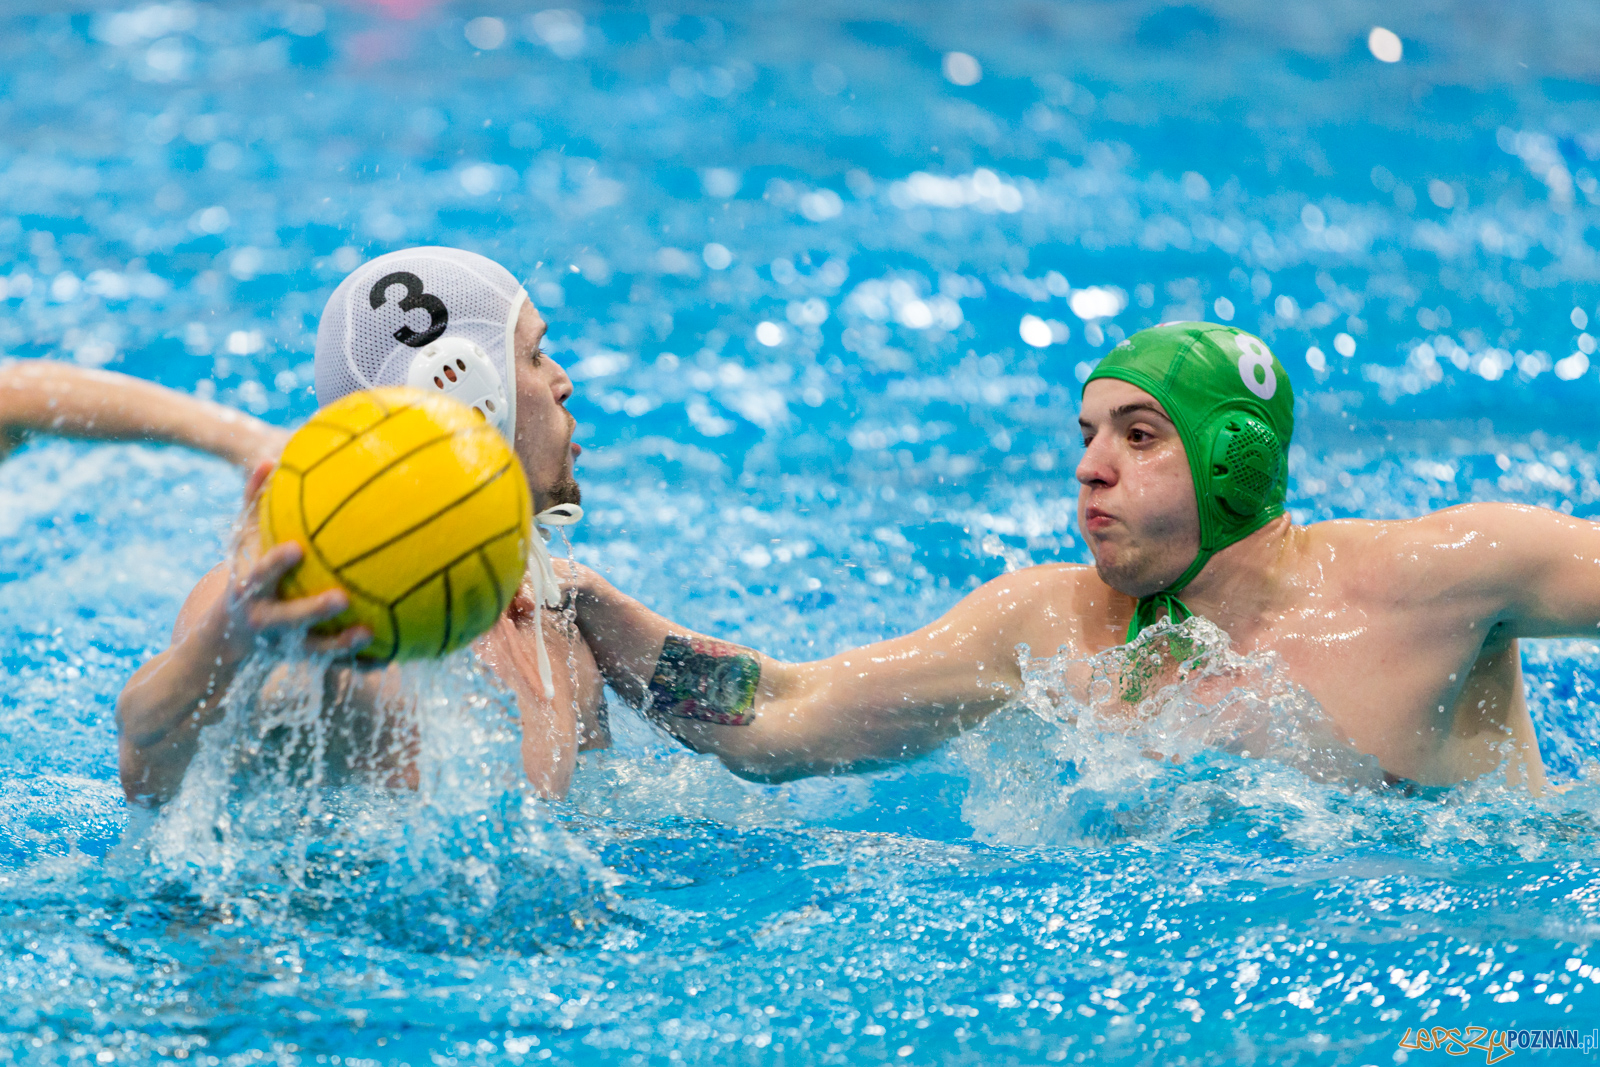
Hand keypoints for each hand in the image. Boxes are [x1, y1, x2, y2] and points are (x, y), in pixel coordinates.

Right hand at [210, 461, 372, 663]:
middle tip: (342, 599)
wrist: (227, 639)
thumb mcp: (242, 544)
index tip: (296, 549)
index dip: (275, 564)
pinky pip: (337, 667)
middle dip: (313, 612)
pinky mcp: (305, 662)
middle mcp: (266, 622)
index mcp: (250, 592)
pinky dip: (362, 664)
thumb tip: (269, 460)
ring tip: (370, 633)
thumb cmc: (246, 575)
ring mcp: (286, 646)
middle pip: (289, 620)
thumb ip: (253, 505)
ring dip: (342, 646)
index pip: (260, 576)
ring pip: (316, 650)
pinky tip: (393, 657)